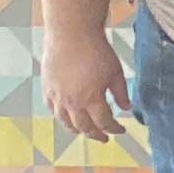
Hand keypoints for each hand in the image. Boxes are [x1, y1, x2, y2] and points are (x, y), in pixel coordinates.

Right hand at [44, 26, 130, 142]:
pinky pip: (53, 110)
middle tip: (104, 138)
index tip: (121, 130)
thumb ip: (121, 93)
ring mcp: (56, 97)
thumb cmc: (96, 51)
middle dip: (96, 134)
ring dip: (77, 129)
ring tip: (86, 131)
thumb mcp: (116, 72)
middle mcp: (71, 103)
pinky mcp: (46, 89)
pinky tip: (67, 117)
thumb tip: (127, 108)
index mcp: (91, 99)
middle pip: (84, 127)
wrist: (71, 34)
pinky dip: (62, 117)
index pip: (104, 122)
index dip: (114, 129)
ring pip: (66, 122)